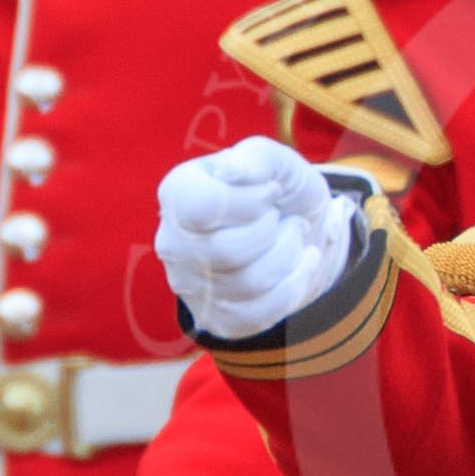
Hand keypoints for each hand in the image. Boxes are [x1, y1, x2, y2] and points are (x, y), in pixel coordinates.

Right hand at [156, 136, 356, 339]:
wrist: (300, 228)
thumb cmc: (279, 190)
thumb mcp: (277, 162)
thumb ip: (257, 158)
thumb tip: (232, 171)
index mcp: (178, 193)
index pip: (200, 208)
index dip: (249, 202)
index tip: (270, 191)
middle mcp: (173, 242)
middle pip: (225, 252)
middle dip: (273, 233)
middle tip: (282, 217)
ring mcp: (190, 285)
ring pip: (247, 285)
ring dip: (288, 256)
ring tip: (293, 237)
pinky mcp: (215, 317)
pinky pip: (259, 314)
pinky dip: (294, 286)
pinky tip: (301, 264)